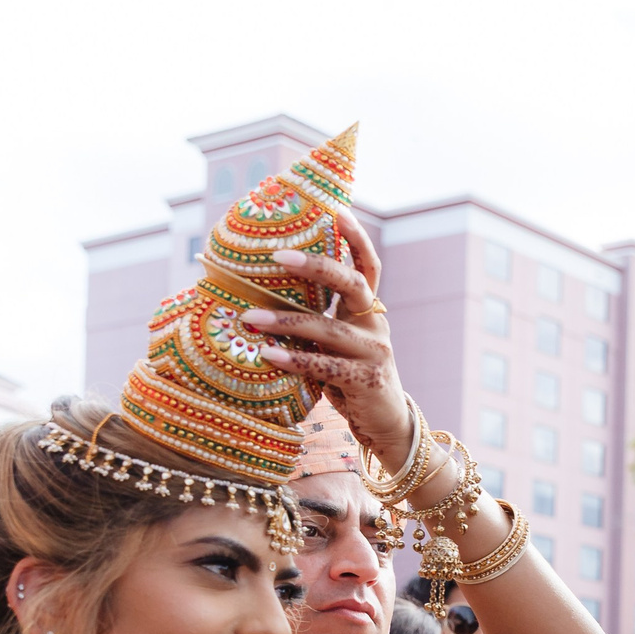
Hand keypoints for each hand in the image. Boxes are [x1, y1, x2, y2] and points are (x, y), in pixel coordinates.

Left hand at [243, 203, 416, 467]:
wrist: (385, 424)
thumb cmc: (350, 378)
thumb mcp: (336, 344)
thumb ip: (317, 320)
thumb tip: (261, 297)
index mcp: (368, 311)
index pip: (367, 265)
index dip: (355, 237)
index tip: (335, 209)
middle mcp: (375, 324)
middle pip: (352, 283)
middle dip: (316, 265)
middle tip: (278, 256)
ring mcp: (375, 352)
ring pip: (329, 328)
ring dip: (286, 322)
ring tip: (249, 318)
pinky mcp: (367, 380)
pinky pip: (326, 366)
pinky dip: (295, 359)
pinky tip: (268, 356)